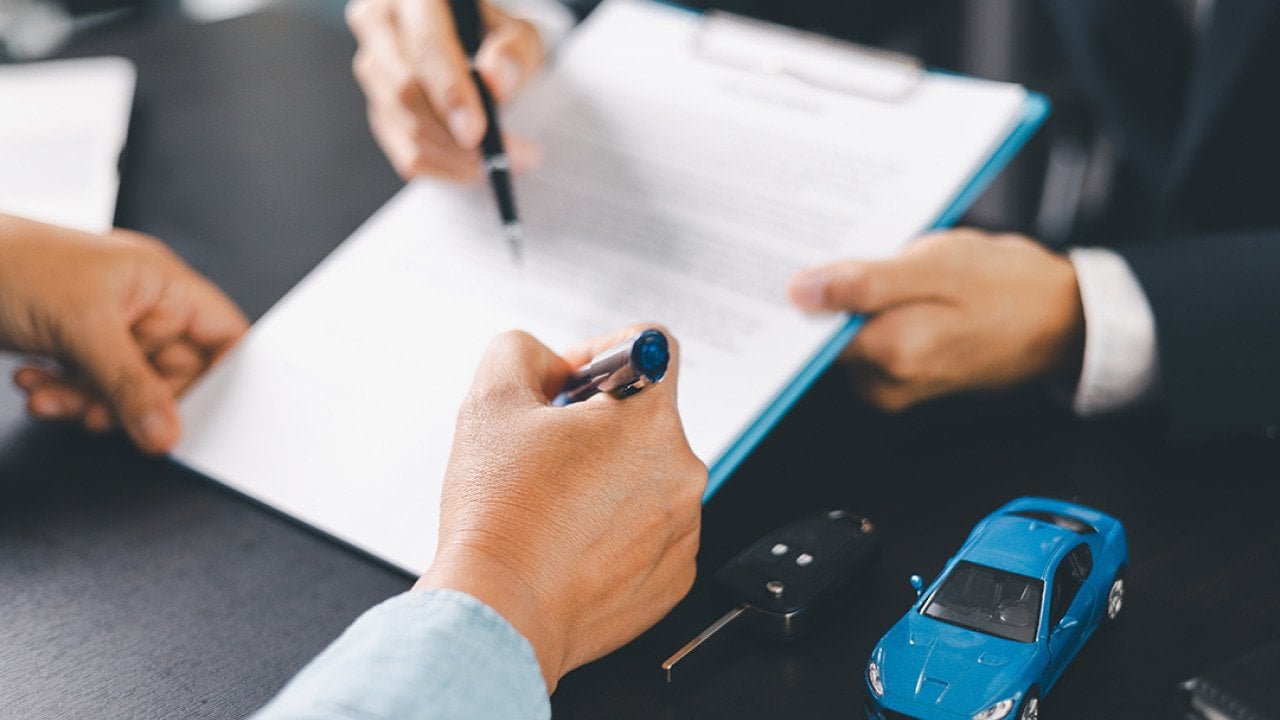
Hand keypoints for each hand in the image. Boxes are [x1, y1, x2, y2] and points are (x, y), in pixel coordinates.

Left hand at [0, 215, 248, 453]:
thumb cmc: (10, 261)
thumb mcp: (82, 327)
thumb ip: (130, 386)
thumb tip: (167, 435)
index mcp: (163, 284)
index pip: (224, 335)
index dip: (225, 375)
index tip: (207, 415)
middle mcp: (144, 306)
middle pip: (175, 375)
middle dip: (135, 402)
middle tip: (102, 413)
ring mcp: (111, 329)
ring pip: (129, 390)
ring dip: (91, 403)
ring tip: (53, 397)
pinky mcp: (78, 349)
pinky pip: (93, 389)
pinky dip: (67, 396)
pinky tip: (37, 384)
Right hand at [346, 0, 545, 179]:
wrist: (476, 42)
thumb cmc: (496, 36)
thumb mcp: (520, 33)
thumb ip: (515, 51)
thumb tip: (494, 80)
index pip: (424, 45)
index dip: (449, 92)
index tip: (475, 131)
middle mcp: (379, 23)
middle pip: (405, 91)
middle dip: (456, 137)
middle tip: (507, 156)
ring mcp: (372, 67)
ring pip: (403, 126)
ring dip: (455, 158)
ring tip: (502, 161)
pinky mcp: (378, 107)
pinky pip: (403, 151)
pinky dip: (443, 168)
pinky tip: (473, 167)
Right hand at [415, 325, 705, 691]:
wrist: (500, 610)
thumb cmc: (500, 516)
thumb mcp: (492, 397)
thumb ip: (523, 350)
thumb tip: (549, 362)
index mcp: (649, 418)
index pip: (652, 346)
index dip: (603, 353)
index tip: (572, 383)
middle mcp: (680, 471)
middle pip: (643, 418)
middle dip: (596, 424)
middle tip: (545, 453)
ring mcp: (681, 528)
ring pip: (645, 476)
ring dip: (605, 479)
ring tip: (552, 505)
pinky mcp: (672, 575)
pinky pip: (648, 531)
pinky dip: (614, 530)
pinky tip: (568, 541)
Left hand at [787, 229, 1084, 410]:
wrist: (1063, 319)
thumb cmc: (1009, 288)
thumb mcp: (936, 266)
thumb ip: (864, 283)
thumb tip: (799, 294)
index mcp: (891, 354)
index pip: (810, 332)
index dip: (799, 293)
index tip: (789, 258)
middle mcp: (887, 382)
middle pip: (826, 334)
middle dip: (827, 290)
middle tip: (846, 246)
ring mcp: (896, 384)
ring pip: (849, 334)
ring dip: (854, 296)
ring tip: (883, 260)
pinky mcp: (906, 376)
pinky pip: (871, 338)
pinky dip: (874, 308)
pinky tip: (895, 280)